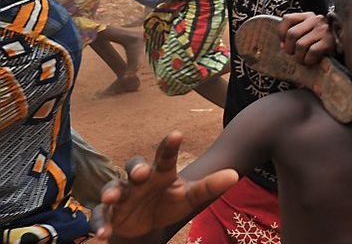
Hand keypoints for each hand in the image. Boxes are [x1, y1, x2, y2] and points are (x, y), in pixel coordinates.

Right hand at [91, 132, 237, 240]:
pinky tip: (103, 234)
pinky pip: (101, 216)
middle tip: (142, 173)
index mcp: (161, 173)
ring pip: (113, 188)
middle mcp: (139, 180)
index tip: (177, 134)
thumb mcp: (189, 197)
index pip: (166, 156)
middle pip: (134, 166)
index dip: (170, 145)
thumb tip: (235, 174)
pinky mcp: (109, 214)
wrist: (145, 226)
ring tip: (112, 198)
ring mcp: (122, 195)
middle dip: (136, 168)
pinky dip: (100, 224)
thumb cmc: (169, 203)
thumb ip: (209, 186)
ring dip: (111, 191)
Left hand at [280, 12, 334, 65]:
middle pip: (292, 34)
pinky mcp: (330, 42)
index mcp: (309, 16)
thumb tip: (282, 46)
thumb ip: (296, 34)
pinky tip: (312, 61)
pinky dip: (308, 60)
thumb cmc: (321, 43)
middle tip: (294, 55)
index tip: (283, 44)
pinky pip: (312, 52)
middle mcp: (317, 20)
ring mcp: (324, 30)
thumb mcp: (308, 33)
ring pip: (300, 45)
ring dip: (299, 57)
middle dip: (289, 48)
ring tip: (303, 59)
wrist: (347, 48)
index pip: (287, 18)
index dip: (281, 33)